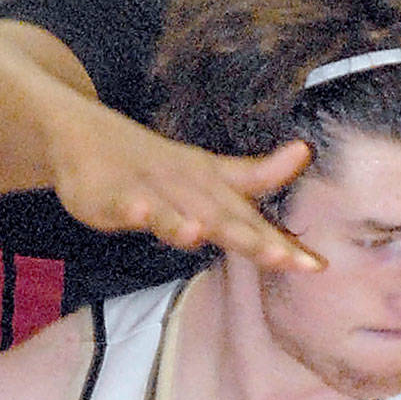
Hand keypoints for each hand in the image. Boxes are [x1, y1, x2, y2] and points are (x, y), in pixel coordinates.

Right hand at [50, 102, 317, 271]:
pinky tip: (137, 213)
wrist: (85, 133)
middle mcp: (186, 187)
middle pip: (220, 218)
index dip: (281, 242)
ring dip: (185, 223)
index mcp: (212, 187)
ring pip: (170, 210)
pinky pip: (119, 203)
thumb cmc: (157, 163)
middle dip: (251, 239)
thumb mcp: (210, 172)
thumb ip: (256, 174)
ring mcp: (146, 189)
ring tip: (203, 235)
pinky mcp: (108, 194)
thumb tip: (303, 153)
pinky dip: (128, 208)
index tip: (315, 266)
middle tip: (284, 258)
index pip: (252, 219)